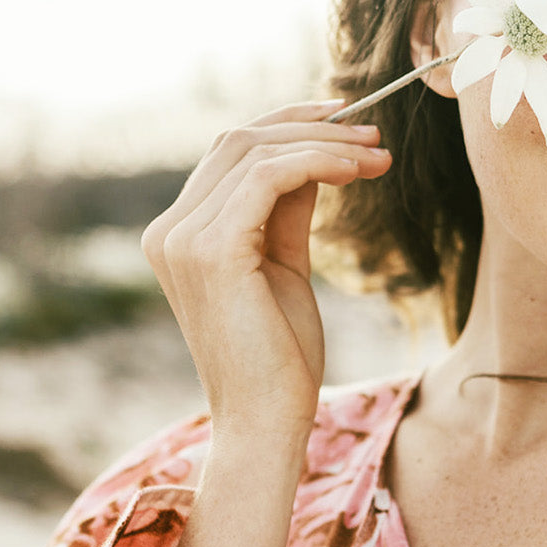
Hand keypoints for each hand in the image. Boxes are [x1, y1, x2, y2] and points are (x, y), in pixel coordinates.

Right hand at [141, 99, 391, 448]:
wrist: (266, 422)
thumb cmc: (279, 358)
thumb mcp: (283, 266)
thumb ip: (286, 211)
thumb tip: (316, 156)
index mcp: (178, 234)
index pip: (227, 153)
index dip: (288, 127)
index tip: (348, 124)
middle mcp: (169, 230)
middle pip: (238, 141)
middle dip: (312, 128)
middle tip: (375, 136)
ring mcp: (184, 238)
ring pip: (255, 152)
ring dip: (325, 144)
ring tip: (377, 156)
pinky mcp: (213, 249)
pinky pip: (269, 177)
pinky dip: (317, 163)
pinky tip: (356, 172)